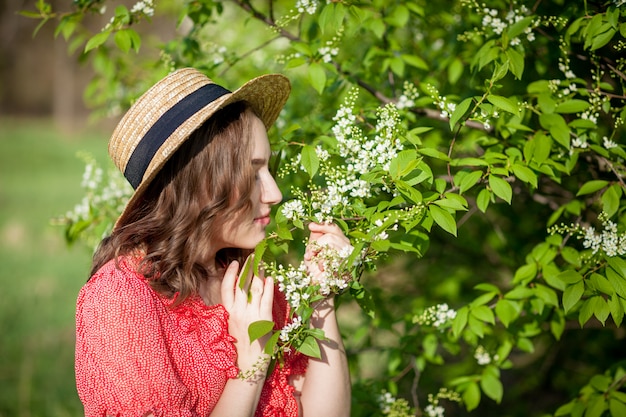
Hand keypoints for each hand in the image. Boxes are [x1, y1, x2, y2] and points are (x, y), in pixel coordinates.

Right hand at [220, 256, 273, 375]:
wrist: (248, 365)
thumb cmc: (241, 346)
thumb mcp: (232, 325)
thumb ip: (235, 310)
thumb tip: (241, 294)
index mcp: (228, 313)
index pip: (226, 288)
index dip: (230, 274)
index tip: (234, 263)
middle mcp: (238, 312)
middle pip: (242, 284)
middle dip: (248, 268)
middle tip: (253, 256)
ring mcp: (250, 315)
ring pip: (254, 288)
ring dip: (259, 274)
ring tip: (263, 264)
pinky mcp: (263, 320)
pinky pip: (266, 299)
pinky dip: (268, 287)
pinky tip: (270, 279)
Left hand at [304, 222, 351, 285]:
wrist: (318, 290)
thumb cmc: (315, 271)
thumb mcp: (313, 252)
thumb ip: (315, 239)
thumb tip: (313, 225)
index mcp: (341, 243)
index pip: (335, 229)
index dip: (323, 226)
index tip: (311, 226)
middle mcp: (349, 249)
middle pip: (332, 236)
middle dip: (317, 244)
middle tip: (309, 255)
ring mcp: (350, 258)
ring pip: (332, 242)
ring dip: (319, 253)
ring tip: (316, 264)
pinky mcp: (348, 266)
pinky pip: (332, 254)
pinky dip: (323, 261)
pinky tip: (321, 269)